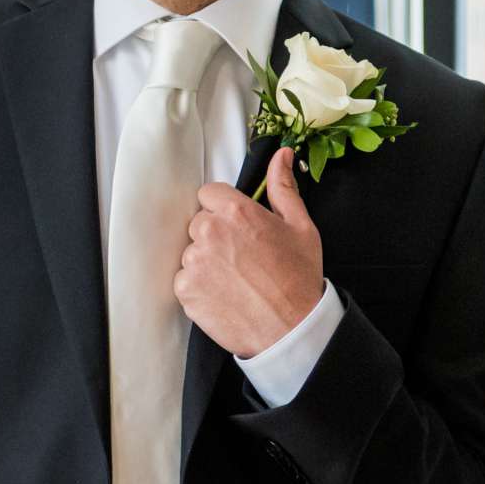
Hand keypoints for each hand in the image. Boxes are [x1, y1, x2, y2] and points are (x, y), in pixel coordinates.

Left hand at [177, 145, 324, 357]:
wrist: (291, 328)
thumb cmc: (299, 277)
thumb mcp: (300, 226)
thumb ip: (283, 187)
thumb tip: (280, 155)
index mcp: (236, 211)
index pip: (209, 194)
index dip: (224, 210)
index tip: (238, 228)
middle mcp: (210, 231)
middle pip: (198, 222)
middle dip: (215, 235)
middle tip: (241, 257)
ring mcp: (194, 261)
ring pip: (191, 251)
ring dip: (206, 261)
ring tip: (235, 280)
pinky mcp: (185, 289)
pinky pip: (184, 279)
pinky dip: (199, 286)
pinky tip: (224, 294)